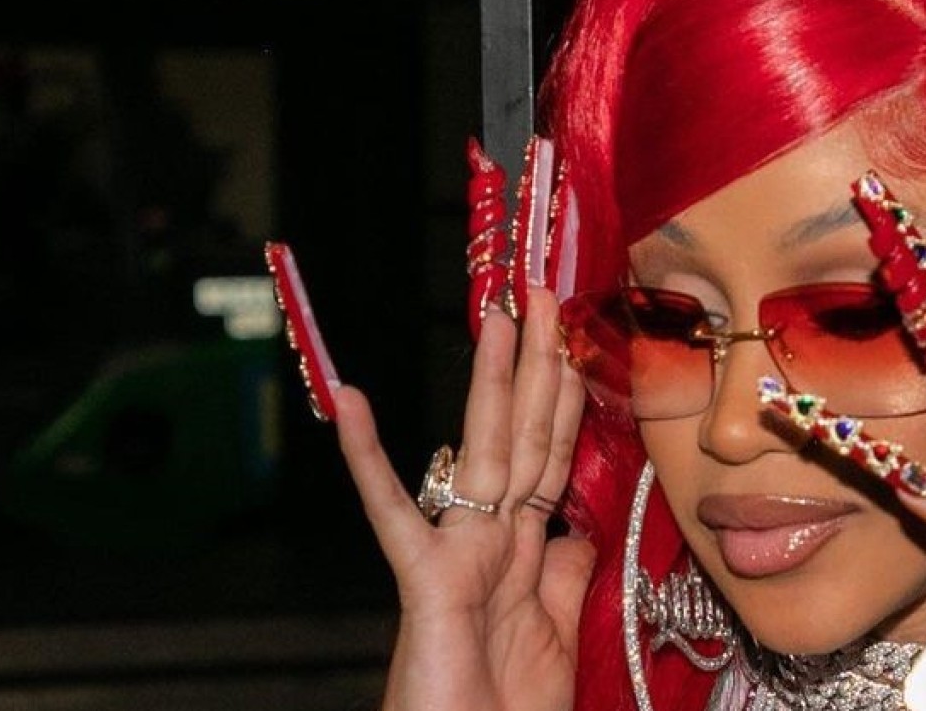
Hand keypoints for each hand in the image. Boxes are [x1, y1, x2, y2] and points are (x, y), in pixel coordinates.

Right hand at [333, 287, 591, 710]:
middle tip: (545, 292)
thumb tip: (572, 529)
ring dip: (491, 382)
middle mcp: (488, 543)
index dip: (564, 395)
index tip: (574, 334)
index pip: (550, 455)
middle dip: (540, 364)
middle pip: (523, 437)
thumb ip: (562, 575)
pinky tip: (351, 401)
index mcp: (522, 554)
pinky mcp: (424, 585)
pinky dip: (369, 458)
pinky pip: (394, 514)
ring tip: (495, 314)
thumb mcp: (555, 633)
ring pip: (481, 453)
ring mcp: (455, 558)